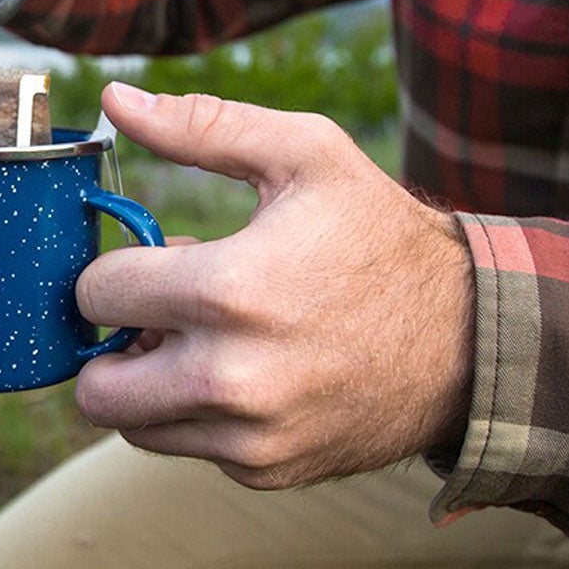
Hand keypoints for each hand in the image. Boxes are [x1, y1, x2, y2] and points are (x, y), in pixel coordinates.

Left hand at [74, 81, 473, 488]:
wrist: (472, 337)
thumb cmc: (381, 236)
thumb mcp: (305, 155)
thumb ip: (201, 126)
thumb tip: (115, 101)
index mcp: (229, 290)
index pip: (97, 293)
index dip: (115, 269)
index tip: (152, 262)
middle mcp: (231, 377)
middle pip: (97, 388)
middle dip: (114, 343)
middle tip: (157, 315)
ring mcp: (250, 434)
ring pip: (134, 425)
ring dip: (150, 384)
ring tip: (203, 340)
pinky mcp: (267, 468)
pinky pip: (190, 446)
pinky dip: (199, 414)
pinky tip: (247, 374)